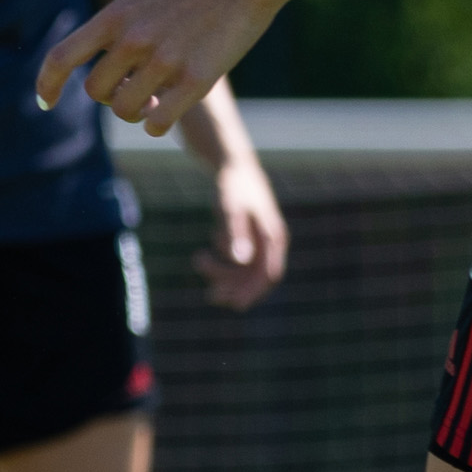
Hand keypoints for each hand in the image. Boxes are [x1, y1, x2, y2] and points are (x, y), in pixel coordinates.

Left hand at [34, 0, 272, 136]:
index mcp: (114, 16)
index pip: (62, 57)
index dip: (46, 84)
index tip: (44, 101)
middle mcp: (133, 41)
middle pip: (96, 91)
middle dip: (109, 94)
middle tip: (130, 85)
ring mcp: (164, 62)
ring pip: (126, 110)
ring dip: (135, 110)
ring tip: (153, 95)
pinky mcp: (195, 80)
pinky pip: (159, 122)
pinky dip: (157, 123)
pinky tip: (167, 108)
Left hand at [197, 160, 290, 310]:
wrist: (232, 165)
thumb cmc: (234, 186)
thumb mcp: (232, 209)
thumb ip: (236, 234)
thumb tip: (240, 261)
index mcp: (273, 238)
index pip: (269, 274)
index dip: (254, 292)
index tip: (236, 305)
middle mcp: (269, 243)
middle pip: (255, 277)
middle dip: (234, 289)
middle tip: (211, 296)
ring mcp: (258, 242)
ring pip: (242, 271)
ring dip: (222, 275)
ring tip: (198, 261)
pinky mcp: (247, 239)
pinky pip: (235, 262)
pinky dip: (219, 263)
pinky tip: (203, 253)